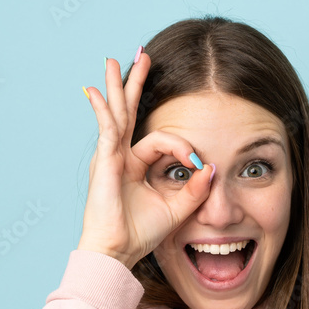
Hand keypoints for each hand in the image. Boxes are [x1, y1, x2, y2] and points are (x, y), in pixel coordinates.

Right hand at [78, 52, 213, 269]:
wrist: (118, 252)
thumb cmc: (140, 234)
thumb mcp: (177, 208)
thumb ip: (195, 188)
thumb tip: (212, 167)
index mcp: (135, 166)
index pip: (161, 141)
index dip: (183, 148)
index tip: (198, 164)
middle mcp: (119, 157)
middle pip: (129, 112)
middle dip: (135, 84)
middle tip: (142, 56)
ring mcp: (109, 157)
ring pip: (117, 114)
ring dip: (117, 86)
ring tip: (114, 60)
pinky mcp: (104, 162)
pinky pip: (107, 130)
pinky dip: (103, 111)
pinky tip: (97, 93)